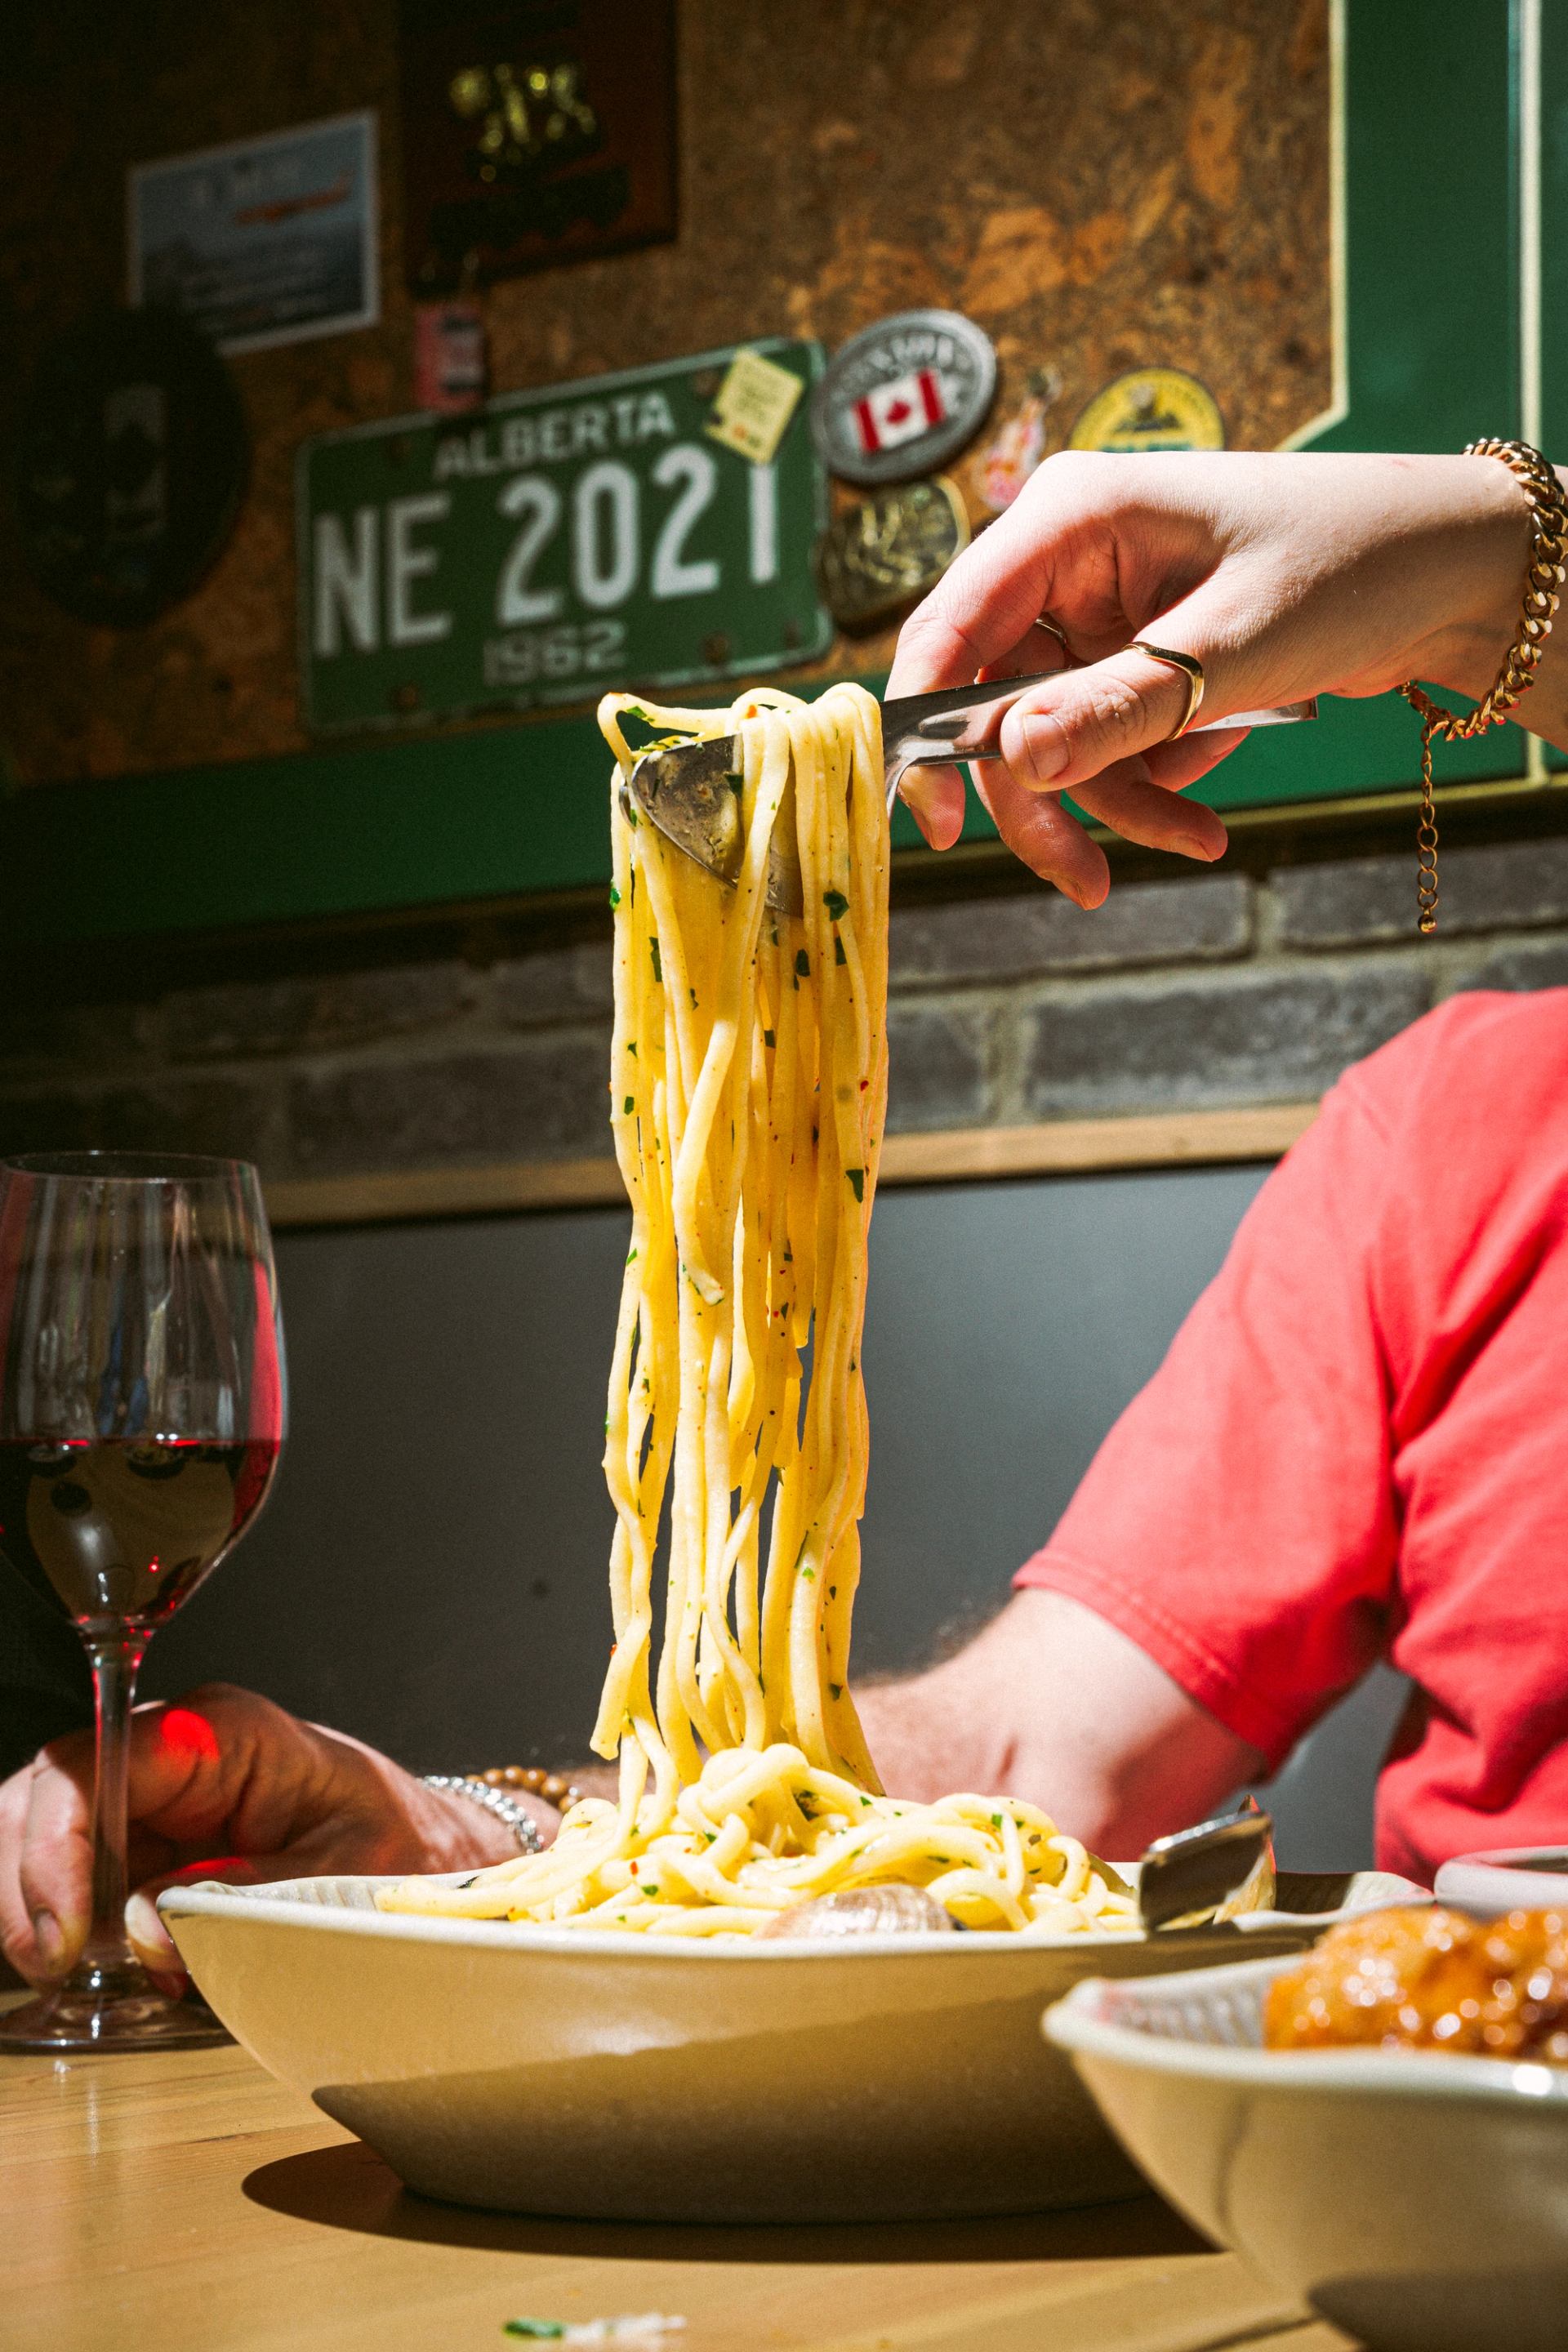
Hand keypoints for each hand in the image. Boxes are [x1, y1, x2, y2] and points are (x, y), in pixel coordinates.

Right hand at [0, 1684, 554, 1989]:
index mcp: (220, 1734)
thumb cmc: (394, 1846)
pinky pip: (71, 1871)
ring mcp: (148, 1796)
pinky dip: (66, 1919)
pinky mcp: (140, 1842)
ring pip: (39, 1830)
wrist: (423, 1852)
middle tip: (59, 1960)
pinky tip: (99, 1956)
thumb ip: (241, 1898)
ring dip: (40, 1902)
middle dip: (31, 1881)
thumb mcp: (339, 1875)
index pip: (96, 1763)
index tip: (68, 1927)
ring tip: (79, 1962)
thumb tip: (145, 1923)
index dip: (57, 1843)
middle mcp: (170, 1753)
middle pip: (45, 1792)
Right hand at [888, 449, 1539, 905]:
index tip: (935, 822)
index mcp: (1070, 516)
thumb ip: (1118, 706)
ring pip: (1053, 741)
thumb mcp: (1232, 647)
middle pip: (998, 705)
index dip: (925, 728)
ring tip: (1197, 838)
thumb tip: (1013, 760)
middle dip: (1049, 797)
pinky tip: (1207, 799)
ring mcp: (1094, 614)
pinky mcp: (1128, 659)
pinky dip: (1149, 786)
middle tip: (1087, 880)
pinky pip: (1103, 746)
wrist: (1447, 575)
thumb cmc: (1349, 564)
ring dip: (1116, 803)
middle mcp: (1064, 561)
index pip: (950, 626)